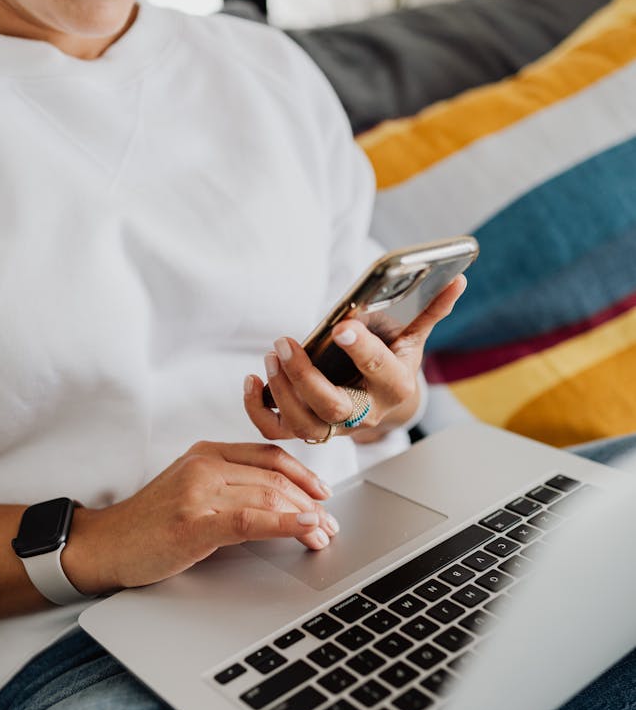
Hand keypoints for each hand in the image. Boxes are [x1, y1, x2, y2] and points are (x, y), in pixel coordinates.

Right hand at [62, 442, 337, 594]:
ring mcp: (198, 492)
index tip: (323, 494)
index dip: (304, 475)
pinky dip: (285, 523)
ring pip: (268, 496)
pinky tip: (305, 528)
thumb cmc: (148, 524)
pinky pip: (251, 519)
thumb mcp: (190, 489)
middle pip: (274, 478)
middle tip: (330, 525)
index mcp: (206, 453)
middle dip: (311, 502)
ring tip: (322, 536)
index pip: (269, 456)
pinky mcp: (194, 523)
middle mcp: (205, 465)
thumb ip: (228, 485)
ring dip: (305, 518)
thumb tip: (280, 500)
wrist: (104, 545)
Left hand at [244, 275, 465, 443]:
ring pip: (304, 423)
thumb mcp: (413, 337)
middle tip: (284, 343)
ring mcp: (335, 427)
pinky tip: (254, 381)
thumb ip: (430, 310)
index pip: (380, 372)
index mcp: (394, 386)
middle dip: (306, 377)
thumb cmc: (393, 362)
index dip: (362, 350)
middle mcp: (365, 414)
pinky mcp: (308, 429)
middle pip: (334, 407)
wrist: (382, 402)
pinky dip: (258, 410)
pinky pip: (277, 430)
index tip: (343, 326)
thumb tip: (455, 279)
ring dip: (282, 390)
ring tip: (272, 355)